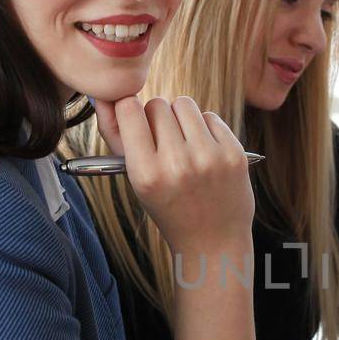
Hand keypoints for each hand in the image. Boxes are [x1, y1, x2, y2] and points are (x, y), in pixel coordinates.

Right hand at [93, 95, 252, 256]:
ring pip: (184, 104)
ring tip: (184, 143)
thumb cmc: (168, 208)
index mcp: (146, 174)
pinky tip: (204, 151)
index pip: (129, 109)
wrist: (213, 242)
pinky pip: (210, 116)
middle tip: (162, 142)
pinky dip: (205, 128)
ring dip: (181, 118)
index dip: (129, 110)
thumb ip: (117, 138)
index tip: (134, 119)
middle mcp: (178, 164)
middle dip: (156, 118)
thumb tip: (104, 97)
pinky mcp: (234, 154)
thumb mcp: (136, 182)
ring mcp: (209, 158)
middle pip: (157, 105)